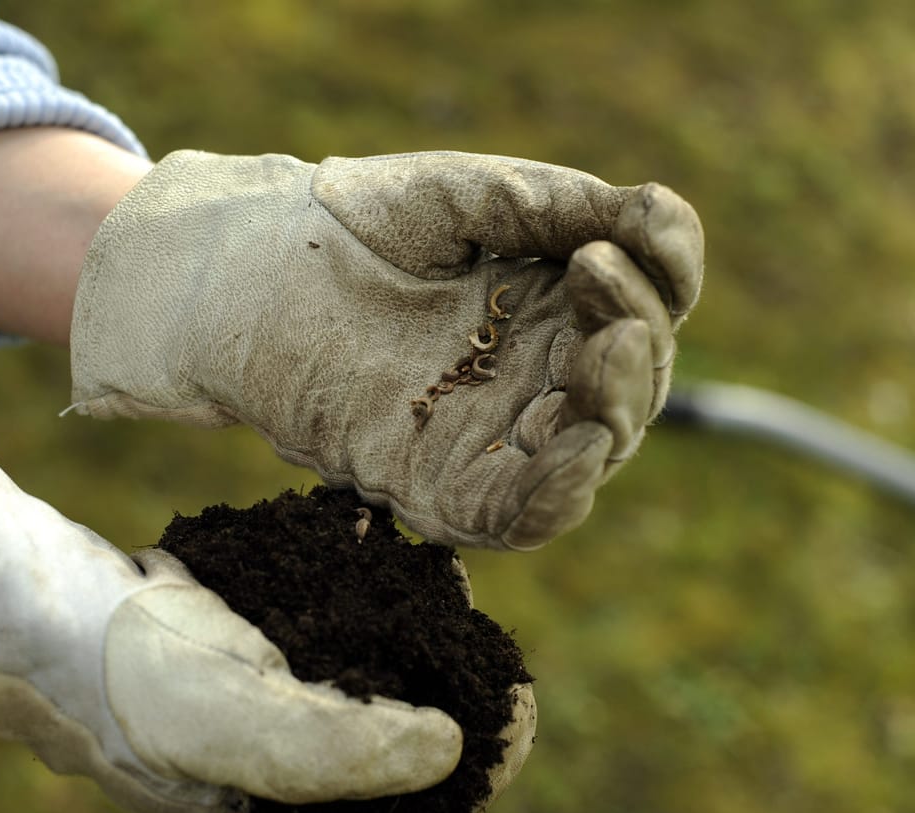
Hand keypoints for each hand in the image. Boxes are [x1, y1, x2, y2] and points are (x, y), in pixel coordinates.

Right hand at [0, 429, 477, 812]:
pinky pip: (336, 628)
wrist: (50, 613)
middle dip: (447, 680)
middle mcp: (293, 777)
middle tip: (469, 627)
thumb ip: (350, 751)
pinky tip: (378, 551)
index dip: (475, 760)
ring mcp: (280, 709)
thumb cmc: (135, 684)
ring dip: (412, 629)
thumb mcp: (245, 728)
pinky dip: (363, 592)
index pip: (412, 807)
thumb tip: (453, 748)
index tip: (513, 706)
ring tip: (437, 585)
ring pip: (379, 675)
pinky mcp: (266, 654)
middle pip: (406, 739)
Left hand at [69, 150, 702, 548]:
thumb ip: (565, 209)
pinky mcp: (441, 485)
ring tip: (602, 350)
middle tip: (605, 298)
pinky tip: (578, 448)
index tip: (630, 236)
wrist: (249, 270)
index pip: (644, 302)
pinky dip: (560, 493)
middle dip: (637, 343)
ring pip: (593, 447)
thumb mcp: (472, 196)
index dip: (660, 274)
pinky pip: (521, 515)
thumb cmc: (356, 222)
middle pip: (631, 381)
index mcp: (554, 299)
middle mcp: (537, 369)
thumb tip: (665, 218)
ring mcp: (494, 431)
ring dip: (617, 408)